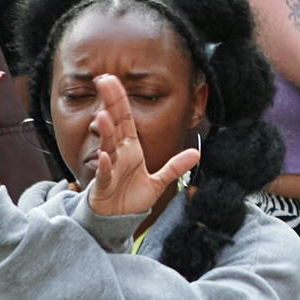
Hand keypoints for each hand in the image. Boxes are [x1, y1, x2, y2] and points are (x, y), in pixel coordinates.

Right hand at [83, 73, 201, 216]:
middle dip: (110, 104)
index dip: (120, 100)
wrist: (117, 220)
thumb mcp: (159, 182)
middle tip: (104, 81)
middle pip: (114, 125)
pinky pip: (104, 174)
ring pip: (107, 146)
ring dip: (106, 132)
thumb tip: (196, 153)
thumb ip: (175, 167)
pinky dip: (104, 166)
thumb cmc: (132, 198)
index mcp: (130, 149)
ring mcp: (109, 169)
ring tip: (104, 117)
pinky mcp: (103, 186)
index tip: (113, 79)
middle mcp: (118, 154)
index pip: (125, 119)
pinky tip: (104, 156)